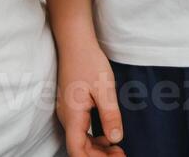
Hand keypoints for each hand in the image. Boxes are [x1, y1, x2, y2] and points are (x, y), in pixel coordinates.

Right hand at [56, 38, 124, 156]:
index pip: (77, 150)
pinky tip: (107, 137)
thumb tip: (116, 139)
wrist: (75, 43)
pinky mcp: (71, 107)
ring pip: (80, 140)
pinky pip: (80, 130)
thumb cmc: (89, 62)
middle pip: (79, 148)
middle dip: (99, 156)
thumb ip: (110, 115)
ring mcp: (68, 113)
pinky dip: (94, 138)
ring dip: (97, 149)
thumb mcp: (105, 89)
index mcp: (73, 116)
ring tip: (117, 150)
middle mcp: (66, 118)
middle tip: (121, 156)